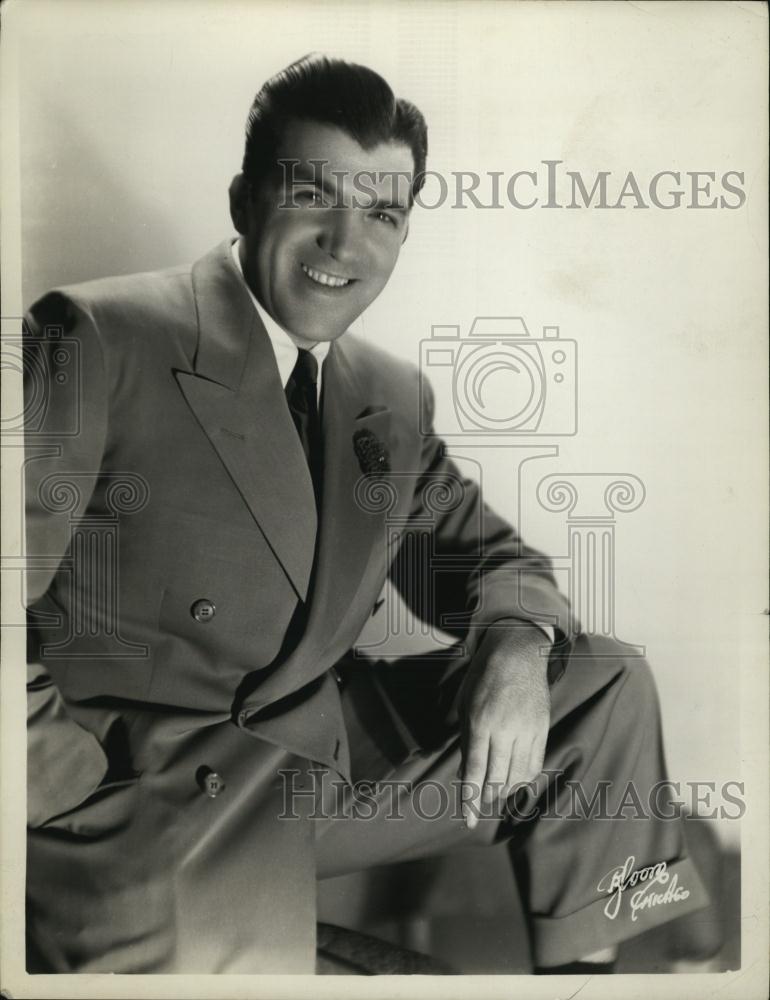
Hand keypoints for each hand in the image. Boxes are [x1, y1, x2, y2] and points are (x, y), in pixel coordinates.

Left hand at [457, 622, 550, 828]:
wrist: (518, 653)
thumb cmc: (484, 677)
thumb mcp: (465, 705)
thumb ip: (466, 741)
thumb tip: (466, 775)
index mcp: (481, 721)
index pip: (476, 771)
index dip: (471, 799)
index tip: (469, 820)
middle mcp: (505, 729)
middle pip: (498, 779)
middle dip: (487, 797)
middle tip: (480, 800)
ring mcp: (527, 730)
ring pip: (518, 777)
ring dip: (505, 791)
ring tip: (495, 791)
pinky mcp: (542, 729)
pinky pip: (535, 765)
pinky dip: (523, 779)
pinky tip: (514, 780)